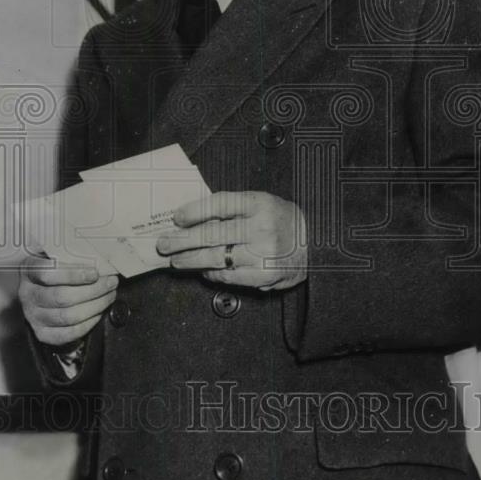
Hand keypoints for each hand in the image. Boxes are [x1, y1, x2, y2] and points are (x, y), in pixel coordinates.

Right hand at [18, 255, 118, 346]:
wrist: (43, 293)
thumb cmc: (56, 271)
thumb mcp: (58, 257)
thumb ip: (72, 256)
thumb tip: (100, 258)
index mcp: (29, 270)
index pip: (47, 273)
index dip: (73, 274)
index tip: (95, 273)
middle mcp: (27, 294)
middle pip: (61, 297)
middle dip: (93, 290)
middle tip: (111, 283)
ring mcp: (33, 315)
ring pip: (67, 316)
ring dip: (95, 306)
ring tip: (109, 296)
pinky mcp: (42, 333)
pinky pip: (68, 333)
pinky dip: (88, 324)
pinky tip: (98, 313)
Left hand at [156, 191, 307, 291]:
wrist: (316, 243)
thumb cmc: (282, 220)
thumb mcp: (262, 203)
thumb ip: (233, 209)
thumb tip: (193, 218)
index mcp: (260, 203)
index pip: (220, 204)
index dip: (194, 210)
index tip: (176, 217)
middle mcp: (261, 227)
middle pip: (212, 234)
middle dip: (182, 240)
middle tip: (164, 244)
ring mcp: (263, 253)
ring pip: (216, 258)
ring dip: (191, 260)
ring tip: (176, 260)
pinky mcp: (265, 275)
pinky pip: (229, 276)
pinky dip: (213, 274)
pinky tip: (203, 270)